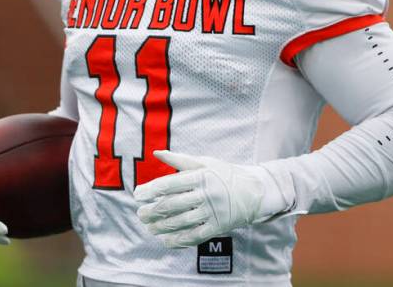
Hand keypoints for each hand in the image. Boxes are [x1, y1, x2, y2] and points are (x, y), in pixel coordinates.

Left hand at [133, 150, 287, 247]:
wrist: (255, 191)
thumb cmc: (225, 174)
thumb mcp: (205, 162)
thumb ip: (180, 160)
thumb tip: (157, 152)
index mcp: (200, 176)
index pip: (169, 184)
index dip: (150, 190)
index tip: (137, 195)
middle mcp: (206, 194)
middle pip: (172, 205)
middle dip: (152, 211)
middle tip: (140, 215)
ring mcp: (213, 211)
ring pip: (181, 222)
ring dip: (161, 227)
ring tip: (149, 227)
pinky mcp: (219, 226)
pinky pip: (195, 236)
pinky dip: (178, 240)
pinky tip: (166, 240)